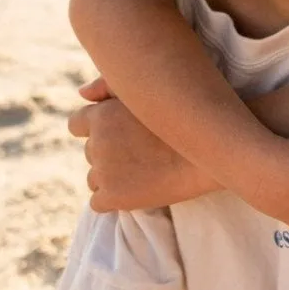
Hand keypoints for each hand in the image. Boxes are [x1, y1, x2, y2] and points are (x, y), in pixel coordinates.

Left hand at [70, 82, 213, 210]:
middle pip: (91, 153)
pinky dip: (114, 200)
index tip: (118, 135)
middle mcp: (97, 142)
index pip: (76, 125)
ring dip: (111, 177)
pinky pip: (98, 202)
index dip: (96, 130)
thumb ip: (108, 87)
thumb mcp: (145, 91)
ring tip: (143, 172)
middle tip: (141, 153)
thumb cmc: (184, 116)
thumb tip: (82, 94)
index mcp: (100, 115)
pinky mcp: (113, 197)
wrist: (212, 152)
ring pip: (94, 178)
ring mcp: (104, 172)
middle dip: (109, 154)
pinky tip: (138, 191)